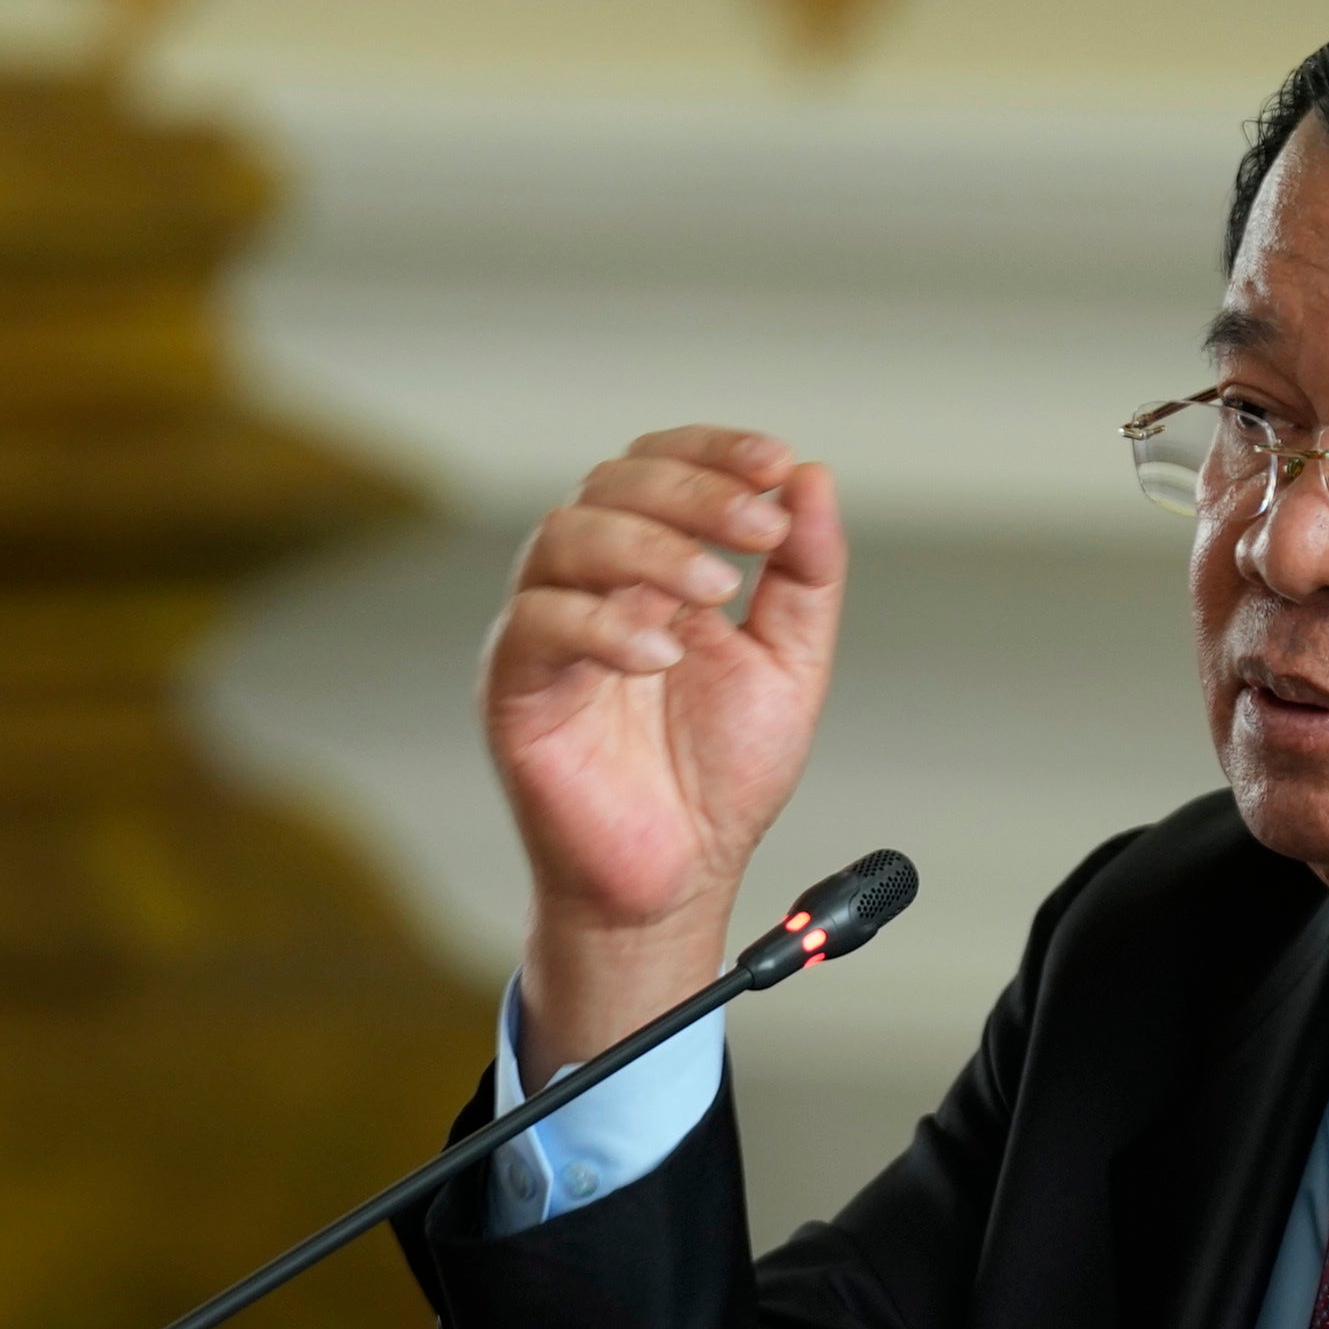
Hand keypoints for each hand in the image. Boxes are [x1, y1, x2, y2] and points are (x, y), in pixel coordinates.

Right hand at [484, 429, 846, 1072]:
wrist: (679, 877)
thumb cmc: (719, 776)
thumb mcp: (790, 663)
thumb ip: (806, 574)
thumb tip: (813, 479)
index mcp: (652, 568)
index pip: (662, 467)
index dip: (714, 451)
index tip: (777, 466)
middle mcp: (591, 585)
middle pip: (611, 485)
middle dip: (693, 493)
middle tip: (759, 528)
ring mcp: (547, 631)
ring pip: (563, 537)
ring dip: (648, 549)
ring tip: (715, 590)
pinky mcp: (515, 688)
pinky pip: (536, 625)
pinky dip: (602, 625)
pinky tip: (661, 656)